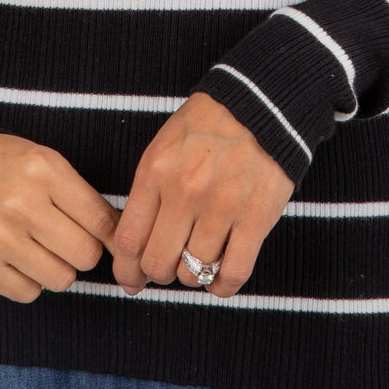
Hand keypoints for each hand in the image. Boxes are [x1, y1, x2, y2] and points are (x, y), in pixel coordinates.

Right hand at [0, 133, 119, 302]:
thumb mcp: (42, 161)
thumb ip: (80, 196)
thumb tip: (120, 236)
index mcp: (43, 170)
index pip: (101, 220)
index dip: (110, 235)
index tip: (106, 239)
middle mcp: (21, 204)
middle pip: (86, 255)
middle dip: (82, 251)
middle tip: (65, 239)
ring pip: (61, 279)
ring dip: (55, 267)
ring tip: (37, 247)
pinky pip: (28, 293)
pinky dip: (27, 280)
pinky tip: (14, 257)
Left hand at [111, 92, 293, 298]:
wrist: (262, 103)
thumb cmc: (209, 126)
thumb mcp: (164, 147)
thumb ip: (147, 193)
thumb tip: (132, 249)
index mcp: (156, 171)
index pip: (128, 240)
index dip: (126, 269)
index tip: (131, 278)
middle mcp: (185, 192)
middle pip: (157, 263)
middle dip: (158, 274)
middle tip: (168, 266)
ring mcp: (221, 207)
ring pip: (193, 272)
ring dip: (192, 276)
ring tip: (197, 262)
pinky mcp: (255, 218)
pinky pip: (233, 273)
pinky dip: (222, 285)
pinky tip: (220, 278)